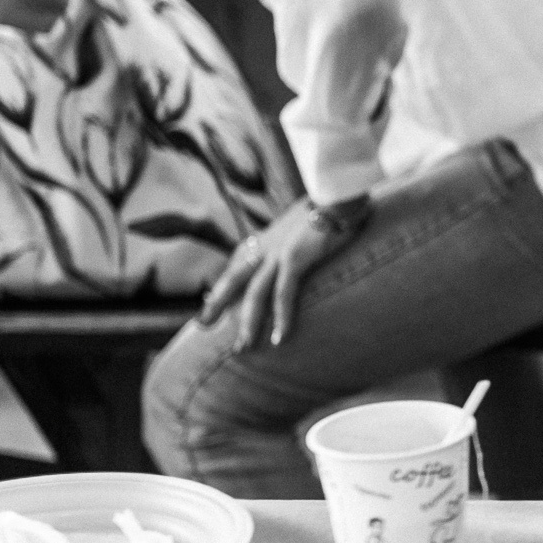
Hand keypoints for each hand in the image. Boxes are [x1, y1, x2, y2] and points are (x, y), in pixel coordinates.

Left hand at [198, 202, 360, 351]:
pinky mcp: (295, 259)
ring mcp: (278, 254)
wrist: (339, 196)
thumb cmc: (329, 208)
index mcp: (266, 239)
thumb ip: (295, 238)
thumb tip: (300, 246)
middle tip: (202, 326)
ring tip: (243, 347)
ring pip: (254, 294)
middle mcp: (266, 247)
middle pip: (233, 280)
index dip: (222, 285)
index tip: (209, 302)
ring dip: (248, 323)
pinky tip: (280, 337)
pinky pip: (284, 294)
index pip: (236, 264)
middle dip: (217, 304)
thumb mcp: (303, 224)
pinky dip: (281, 317)